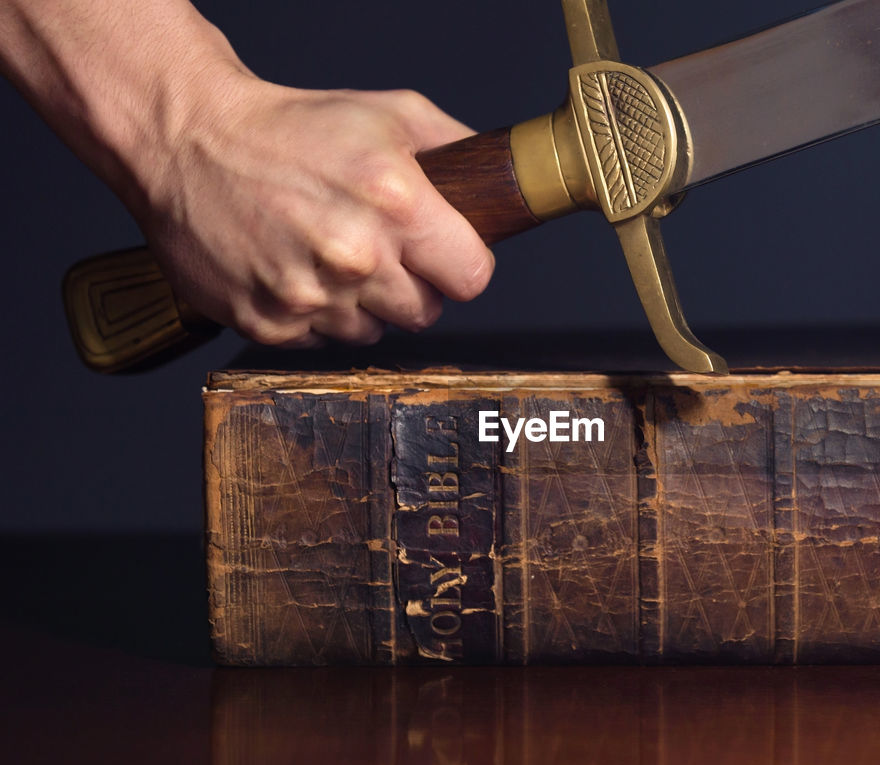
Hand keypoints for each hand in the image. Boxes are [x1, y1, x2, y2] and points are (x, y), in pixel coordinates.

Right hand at [136, 77, 494, 346]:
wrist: (187, 140)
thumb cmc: (289, 127)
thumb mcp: (389, 114)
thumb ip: (456, 147)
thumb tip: (499, 180)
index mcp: (394, 202)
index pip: (472, 277)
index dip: (460, 266)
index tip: (444, 256)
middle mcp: (354, 255)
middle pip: (426, 312)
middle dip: (411, 285)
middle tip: (378, 250)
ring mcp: (308, 295)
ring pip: (373, 332)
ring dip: (361, 304)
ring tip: (328, 254)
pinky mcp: (268, 323)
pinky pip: (321, 342)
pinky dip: (314, 314)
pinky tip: (294, 269)